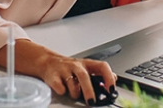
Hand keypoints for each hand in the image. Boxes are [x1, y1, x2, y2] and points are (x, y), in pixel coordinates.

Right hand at [0, 40, 117, 104]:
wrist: (48, 62)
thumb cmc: (69, 68)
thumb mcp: (86, 67)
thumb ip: (99, 73)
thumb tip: (115, 78)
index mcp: (87, 64)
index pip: (102, 66)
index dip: (108, 77)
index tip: (111, 89)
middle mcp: (76, 65)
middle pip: (84, 76)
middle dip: (89, 91)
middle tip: (91, 101)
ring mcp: (64, 70)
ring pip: (72, 84)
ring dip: (74, 93)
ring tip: (74, 94)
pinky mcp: (53, 76)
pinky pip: (59, 87)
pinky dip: (62, 91)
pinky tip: (62, 90)